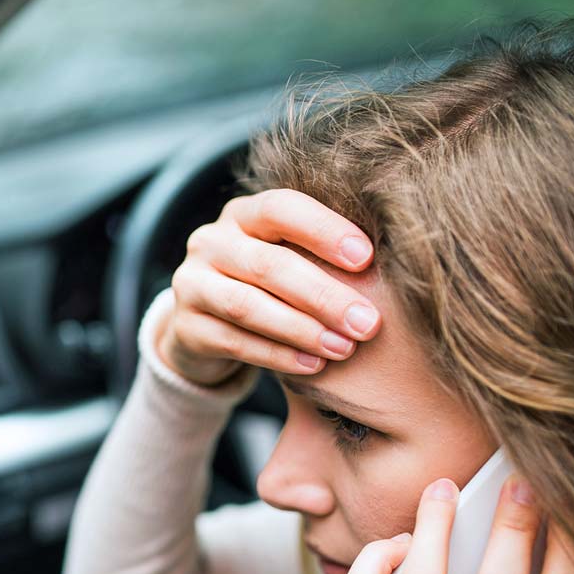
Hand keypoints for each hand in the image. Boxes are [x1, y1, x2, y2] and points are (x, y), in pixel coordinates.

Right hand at [157, 188, 382, 385]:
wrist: (205, 326)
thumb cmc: (268, 287)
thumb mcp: (288, 259)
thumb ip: (320, 256)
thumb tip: (389, 268)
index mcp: (243, 214)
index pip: (281, 208)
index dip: (323, 230)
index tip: (367, 258)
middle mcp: (210, 242)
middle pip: (267, 264)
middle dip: (323, 295)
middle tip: (367, 322)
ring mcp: (191, 284)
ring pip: (247, 306)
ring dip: (301, 329)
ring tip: (343, 348)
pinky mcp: (185, 328)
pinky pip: (234, 342)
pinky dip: (277, 355)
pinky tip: (312, 365)